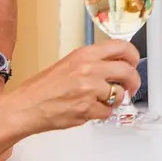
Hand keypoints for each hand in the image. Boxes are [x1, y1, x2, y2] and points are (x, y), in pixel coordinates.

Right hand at [16, 39, 142, 131]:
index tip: (134, 63)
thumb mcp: (69, 64)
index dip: (133, 56)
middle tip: (130, 87)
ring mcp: (90, 89)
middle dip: (133, 81)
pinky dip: (101, 113)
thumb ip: (92, 62)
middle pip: (127, 71)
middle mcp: (90, 69)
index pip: (121, 47)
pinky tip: (89, 109)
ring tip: (100, 100)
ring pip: (119, 94)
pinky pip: (108, 112)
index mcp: (85, 54)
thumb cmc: (42, 88)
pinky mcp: (88, 108)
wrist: (26, 106)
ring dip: (114, 100)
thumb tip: (114, 65)